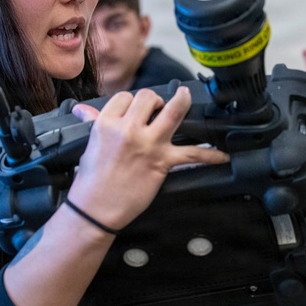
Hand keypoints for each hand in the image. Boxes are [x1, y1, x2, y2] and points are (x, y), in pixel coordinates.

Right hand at [67, 86, 229, 230]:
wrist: (95, 209)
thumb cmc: (91, 181)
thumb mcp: (89, 146)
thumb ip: (94, 123)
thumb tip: (84, 109)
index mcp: (106, 124)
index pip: (125, 97)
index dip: (133, 101)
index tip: (137, 108)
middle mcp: (128, 130)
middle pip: (148, 97)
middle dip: (155, 99)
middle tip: (157, 108)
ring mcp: (148, 144)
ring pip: (172, 112)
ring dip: (183, 101)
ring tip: (186, 97)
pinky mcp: (162, 162)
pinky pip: (192, 154)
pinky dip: (210, 155)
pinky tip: (221, 155)